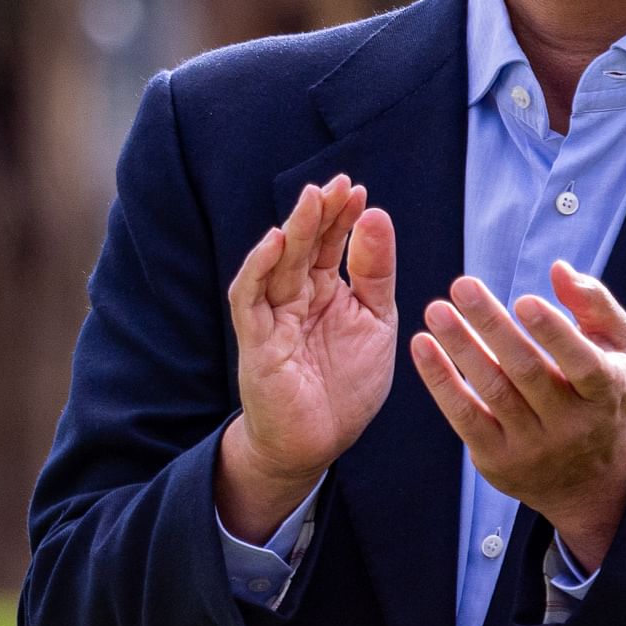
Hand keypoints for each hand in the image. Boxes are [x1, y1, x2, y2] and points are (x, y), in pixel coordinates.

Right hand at [218, 177, 399, 536]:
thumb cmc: (344, 386)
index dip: (342, 217)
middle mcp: (296, 296)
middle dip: (320, 213)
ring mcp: (272, 315)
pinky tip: (276, 242)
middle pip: (304, 246)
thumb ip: (374, 273)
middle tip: (337, 184)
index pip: (330, 243)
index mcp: (325, 290)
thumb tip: (375, 216)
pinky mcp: (255, 339)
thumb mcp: (375, 322)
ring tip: (312, 199)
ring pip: (278, 262)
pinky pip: (250, 296)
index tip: (358, 189)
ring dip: (294, 230)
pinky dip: (259, 268)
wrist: (317, 441)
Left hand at [414, 260, 625, 567]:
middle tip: (462, 285)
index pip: (583, 365)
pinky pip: (464, 417)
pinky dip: (441, 381)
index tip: (524, 299)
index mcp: (607, 392)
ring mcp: (535, 446)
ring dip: (461, 347)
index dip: (555, 334)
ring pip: (493, 393)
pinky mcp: (498, 460)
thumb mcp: (616, 348)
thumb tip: (559, 269)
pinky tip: (422, 346)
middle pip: (528, 372)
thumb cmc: (598, 390)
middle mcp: (573, 425)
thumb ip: (594, 304)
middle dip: (493, 326)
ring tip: (436, 310)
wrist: (590, 477)